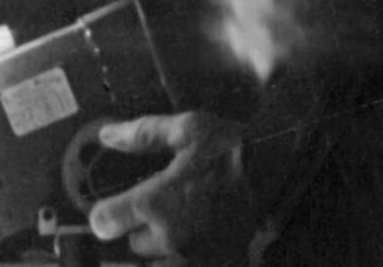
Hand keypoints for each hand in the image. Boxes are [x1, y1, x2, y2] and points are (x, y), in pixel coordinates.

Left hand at [87, 111, 253, 264]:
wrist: (279, 171)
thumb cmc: (230, 147)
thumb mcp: (185, 128)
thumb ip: (141, 133)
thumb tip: (106, 136)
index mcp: (156, 204)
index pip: (106, 222)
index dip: (103, 214)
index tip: (107, 210)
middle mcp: (171, 237)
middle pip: (134, 245)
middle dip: (138, 228)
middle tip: (154, 210)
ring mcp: (196, 257)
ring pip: (157, 264)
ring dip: (159, 250)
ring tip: (173, 229)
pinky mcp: (219, 264)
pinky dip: (182, 260)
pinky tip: (191, 243)